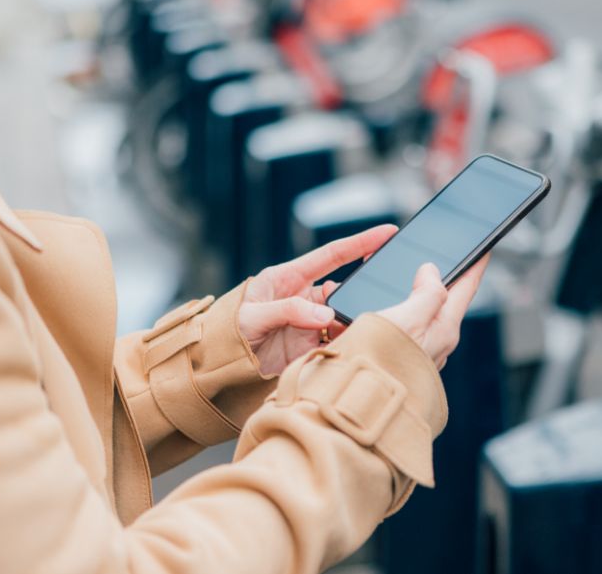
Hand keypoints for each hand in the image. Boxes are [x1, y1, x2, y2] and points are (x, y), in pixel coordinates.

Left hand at [237, 224, 397, 375]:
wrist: (214, 367)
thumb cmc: (225, 332)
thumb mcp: (252, 316)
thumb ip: (288, 311)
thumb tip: (326, 315)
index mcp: (288, 277)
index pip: (332, 255)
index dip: (360, 242)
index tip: (387, 233)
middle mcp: (303, 297)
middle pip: (343, 289)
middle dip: (360, 292)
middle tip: (375, 298)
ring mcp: (308, 322)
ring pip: (343, 317)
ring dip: (351, 323)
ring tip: (353, 331)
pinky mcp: (310, 345)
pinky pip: (336, 341)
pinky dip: (344, 344)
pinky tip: (346, 348)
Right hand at [377, 255, 489, 369]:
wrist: (362, 404)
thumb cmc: (384, 364)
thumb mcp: (407, 319)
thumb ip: (425, 293)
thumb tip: (432, 272)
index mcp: (444, 328)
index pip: (466, 289)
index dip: (475, 265)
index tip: (486, 248)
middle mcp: (437, 342)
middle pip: (448, 302)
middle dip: (448, 280)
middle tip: (451, 260)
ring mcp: (421, 353)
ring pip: (427, 316)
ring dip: (421, 297)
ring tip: (415, 281)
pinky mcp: (402, 360)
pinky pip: (408, 329)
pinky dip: (402, 313)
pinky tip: (390, 311)